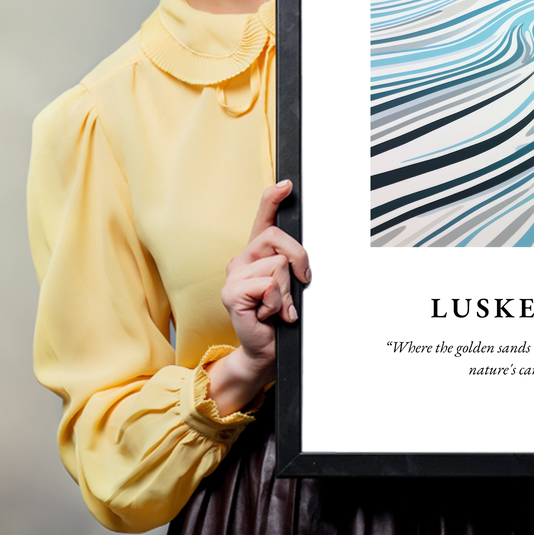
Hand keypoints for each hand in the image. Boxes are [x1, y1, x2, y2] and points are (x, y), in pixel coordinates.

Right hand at [206, 180, 310, 414]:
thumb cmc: (279, 317)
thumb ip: (292, 264)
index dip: (273, 198)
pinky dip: (277, 303)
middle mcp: (242, 259)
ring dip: (287, 291)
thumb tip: (302, 256)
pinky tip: (268, 314)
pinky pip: (268, 285)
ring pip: (278, 265)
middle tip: (300, 283)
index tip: (287, 185)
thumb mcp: (290, 284)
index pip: (263, 218)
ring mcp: (234, 275)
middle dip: (299, 260)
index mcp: (257, 253)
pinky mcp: (231, 293)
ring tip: (278, 307)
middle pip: (278, 238)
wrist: (266, 349)